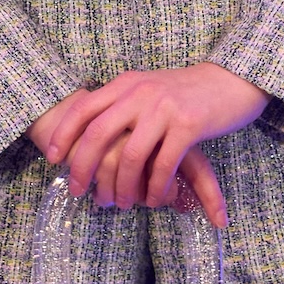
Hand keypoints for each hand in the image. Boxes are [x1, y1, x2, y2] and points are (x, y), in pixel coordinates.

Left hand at [28, 65, 265, 222]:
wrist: (231, 80)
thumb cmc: (186, 90)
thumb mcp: (148, 86)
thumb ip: (123, 101)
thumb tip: (91, 126)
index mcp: (126, 83)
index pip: (84, 108)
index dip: (64, 134)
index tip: (52, 158)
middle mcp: (140, 93)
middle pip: (97, 134)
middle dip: (82, 167)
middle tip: (77, 191)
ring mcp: (163, 109)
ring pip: (130, 156)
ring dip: (122, 186)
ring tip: (121, 204)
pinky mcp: (188, 125)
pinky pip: (163, 165)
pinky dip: (154, 188)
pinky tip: (153, 200)